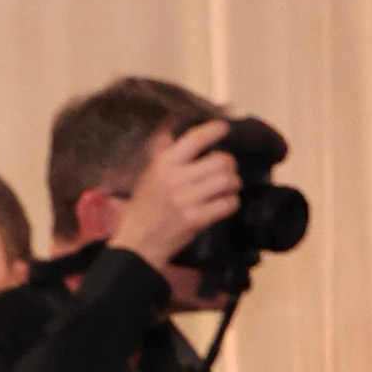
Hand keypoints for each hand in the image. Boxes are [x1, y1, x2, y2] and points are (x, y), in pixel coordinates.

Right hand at [108, 118, 241, 277]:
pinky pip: (227, 204)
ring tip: (229, 187)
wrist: (138, 242)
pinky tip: (225, 203)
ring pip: (227, 181)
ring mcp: (187, 200)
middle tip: (228, 170)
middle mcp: (176, 179)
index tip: (224, 129)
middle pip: (220, 160)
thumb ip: (162, 154)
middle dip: (230, 165)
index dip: (214, 130)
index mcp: (165, 164)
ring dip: (233, 183)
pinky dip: (231, 203)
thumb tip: (170, 133)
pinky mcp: (196, 220)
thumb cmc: (145, 207)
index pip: (195, 139)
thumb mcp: (149, 175)